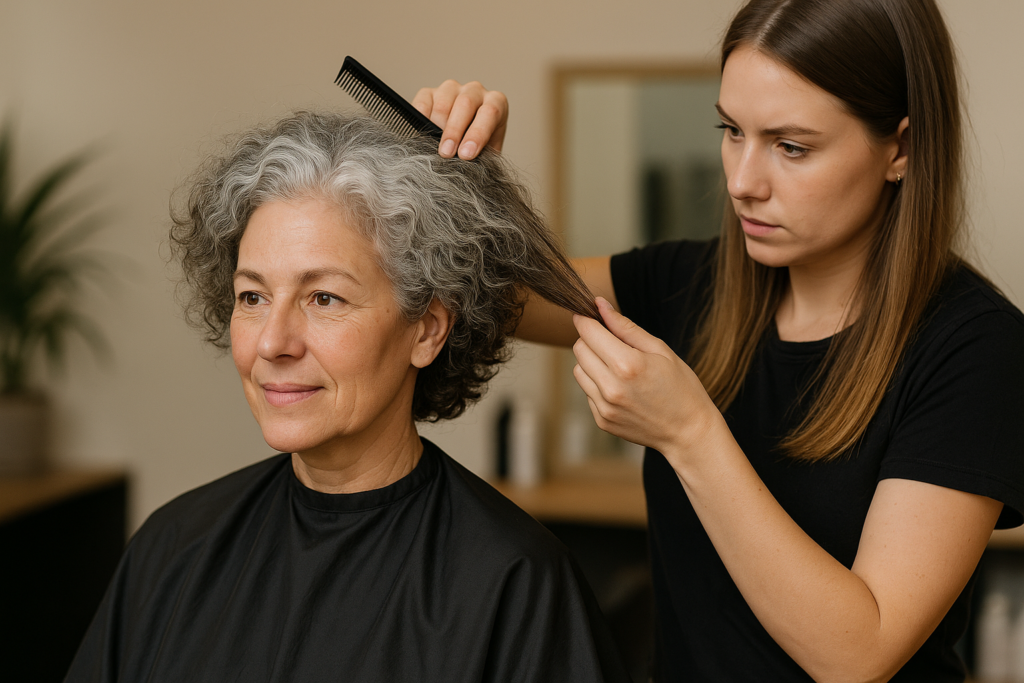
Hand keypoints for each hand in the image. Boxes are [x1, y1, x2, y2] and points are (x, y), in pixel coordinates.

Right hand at [412, 80, 507, 159]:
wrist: (462, 147)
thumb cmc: (478, 150)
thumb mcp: (487, 155)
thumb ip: (484, 157)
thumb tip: (471, 168)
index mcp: (496, 103)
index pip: (490, 112)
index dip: (478, 133)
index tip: (467, 154)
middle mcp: (474, 91)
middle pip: (465, 104)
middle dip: (455, 132)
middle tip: (447, 154)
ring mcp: (451, 89)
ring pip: (443, 104)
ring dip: (436, 128)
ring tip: (432, 147)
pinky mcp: (429, 93)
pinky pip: (423, 102)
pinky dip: (421, 119)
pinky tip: (421, 135)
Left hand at [572, 298, 719, 457]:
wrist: (689, 432)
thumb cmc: (681, 387)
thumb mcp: (660, 350)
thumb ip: (625, 327)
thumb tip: (600, 305)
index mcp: (627, 364)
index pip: (588, 332)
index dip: (585, 319)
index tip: (588, 313)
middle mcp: (611, 387)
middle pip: (579, 349)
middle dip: (590, 339)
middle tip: (612, 342)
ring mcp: (604, 407)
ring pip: (578, 370)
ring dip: (591, 362)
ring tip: (618, 367)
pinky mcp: (602, 420)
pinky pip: (587, 391)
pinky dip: (598, 384)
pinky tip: (621, 388)